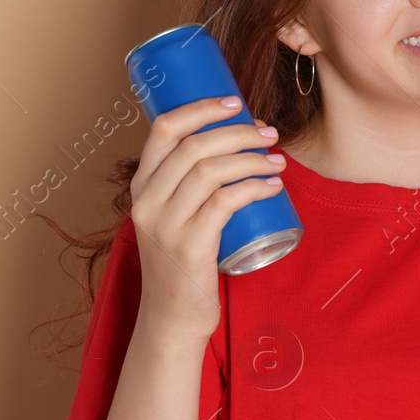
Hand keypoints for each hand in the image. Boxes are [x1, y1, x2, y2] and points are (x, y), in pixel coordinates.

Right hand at [128, 97, 285, 327]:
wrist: (172, 317)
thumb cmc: (182, 261)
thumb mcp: (172, 216)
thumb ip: (189, 186)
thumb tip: (236, 145)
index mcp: (141, 186)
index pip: (163, 129)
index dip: (200, 108)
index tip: (235, 102)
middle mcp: (147, 201)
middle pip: (193, 146)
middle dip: (237, 132)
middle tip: (269, 134)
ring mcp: (166, 225)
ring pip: (210, 171)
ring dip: (251, 158)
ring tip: (277, 160)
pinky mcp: (189, 247)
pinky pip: (224, 203)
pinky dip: (253, 187)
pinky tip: (272, 186)